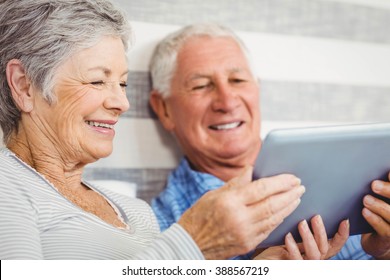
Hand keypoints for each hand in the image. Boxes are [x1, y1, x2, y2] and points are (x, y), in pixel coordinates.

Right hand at [178, 166, 304, 259]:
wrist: (190, 244)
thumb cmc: (198, 217)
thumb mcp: (213, 194)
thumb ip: (236, 183)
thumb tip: (252, 169)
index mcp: (229, 201)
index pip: (262, 188)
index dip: (281, 182)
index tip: (292, 177)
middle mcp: (239, 218)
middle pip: (272, 204)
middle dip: (290, 194)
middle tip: (300, 186)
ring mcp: (245, 233)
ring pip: (274, 218)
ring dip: (288, 206)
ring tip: (297, 197)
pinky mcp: (247, 244)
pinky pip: (269, 230)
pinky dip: (279, 220)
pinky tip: (284, 212)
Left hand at [254, 215, 348, 259]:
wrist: (260, 258)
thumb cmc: (275, 241)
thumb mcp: (290, 230)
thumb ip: (299, 220)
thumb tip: (299, 196)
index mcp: (316, 249)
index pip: (335, 244)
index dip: (342, 234)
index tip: (344, 219)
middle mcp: (312, 258)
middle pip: (326, 248)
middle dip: (322, 232)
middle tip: (315, 217)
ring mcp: (303, 264)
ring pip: (315, 254)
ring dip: (309, 238)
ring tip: (301, 224)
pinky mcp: (290, 267)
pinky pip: (296, 260)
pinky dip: (293, 247)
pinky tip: (287, 236)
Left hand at [361, 172, 389, 258]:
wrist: (378, 238)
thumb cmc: (381, 212)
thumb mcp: (383, 198)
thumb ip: (382, 187)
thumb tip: (380, 171)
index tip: (387, 173)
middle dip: (388, 191)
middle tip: (373, 184)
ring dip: (379, 206)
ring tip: (366, 199)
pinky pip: (384, 229)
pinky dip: (374, 219)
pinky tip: (365, 211)